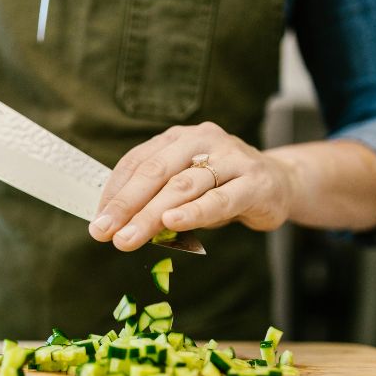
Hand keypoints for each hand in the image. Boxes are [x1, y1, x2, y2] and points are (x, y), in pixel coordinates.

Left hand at [88, 122, 296, 251]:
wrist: (279, 183)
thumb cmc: (221, 187)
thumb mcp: (185, 189)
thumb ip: (156, 200)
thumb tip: (116, 223)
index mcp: (178, 138)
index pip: (138, 161)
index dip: (114, 192)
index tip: (97, 221)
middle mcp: (202, 139)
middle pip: (156, 172)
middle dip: (126, 205)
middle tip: (105, 232)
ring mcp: (230, 157)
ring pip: (184, 186)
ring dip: (152, 214)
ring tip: (128, 237)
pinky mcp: (254, 181)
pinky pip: (220, 198)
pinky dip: (194, 211)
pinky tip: (173, 222)